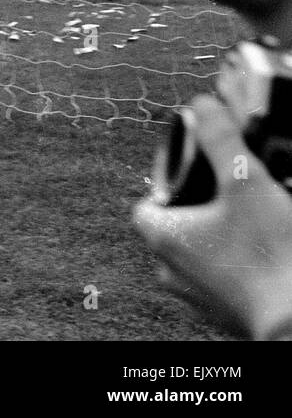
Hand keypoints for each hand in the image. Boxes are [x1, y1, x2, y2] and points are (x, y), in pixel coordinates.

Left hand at [133, 93, 291, 338]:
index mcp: (164, 237)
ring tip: (254, 220)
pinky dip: (237, 261)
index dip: (168, 185)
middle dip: (200, 208)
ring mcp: (197, 296)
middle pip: (174, 227)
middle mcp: (170, 270)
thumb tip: (202, 105)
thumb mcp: (247, 181)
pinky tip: (263, 250)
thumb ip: (221, 139)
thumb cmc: (271, 256)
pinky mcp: (225, 312)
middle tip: (232, 194)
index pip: (145, 204)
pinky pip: (221, 277)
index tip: (196, 175)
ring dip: (221, 236)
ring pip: (199, 254)